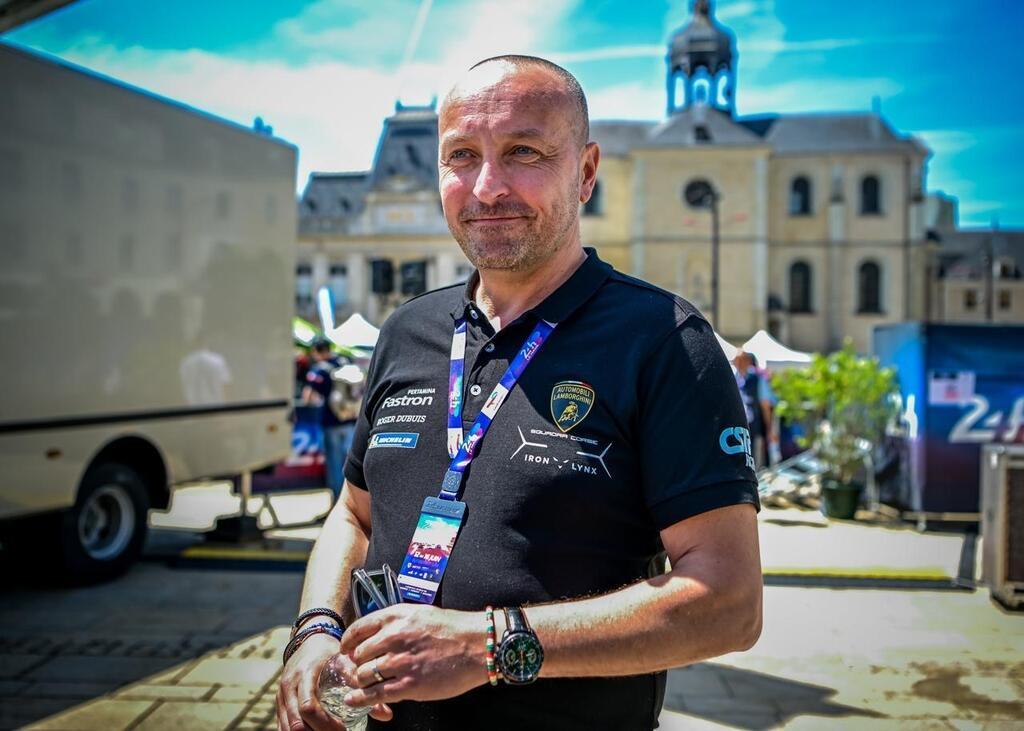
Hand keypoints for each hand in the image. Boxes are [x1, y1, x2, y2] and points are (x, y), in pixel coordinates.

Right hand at [277, 632, 392, 730]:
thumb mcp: (345, 663)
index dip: (324, 724)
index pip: (308, 706)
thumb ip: (362, 686)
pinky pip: (283, 725)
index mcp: (304, 674)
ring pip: (286, 727)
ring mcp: (281, 695)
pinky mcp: (279, 703)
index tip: (342, 730)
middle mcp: (288, 685)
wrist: (309, 640)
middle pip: (296, 722)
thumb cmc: (330, 652)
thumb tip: (386, 716)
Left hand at [338, 604, 486, 707]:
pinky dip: (361, 698)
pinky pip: (375, 694)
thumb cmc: (454, 629)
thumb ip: (397, 623)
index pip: (358, 628)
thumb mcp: (420, 614)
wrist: (478, 645)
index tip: (346, 649)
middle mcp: (395, 636)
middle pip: (358, 654)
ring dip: (362, 681)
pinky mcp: (410, 684)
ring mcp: (401, 662)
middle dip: (357, 664)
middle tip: (360, 669)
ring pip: (364, 674)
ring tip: (365, 683)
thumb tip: (376, 636)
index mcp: (396, 616)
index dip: (348, 642)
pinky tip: (354, 700)